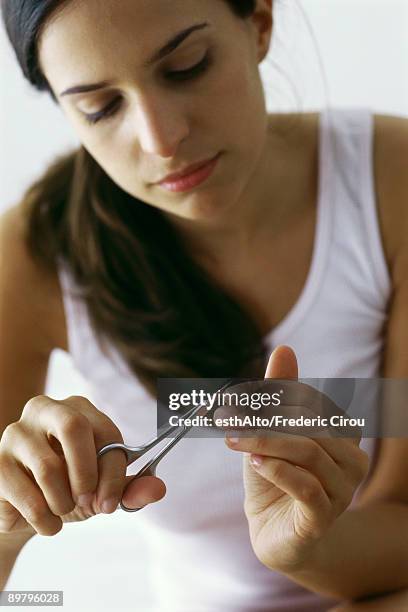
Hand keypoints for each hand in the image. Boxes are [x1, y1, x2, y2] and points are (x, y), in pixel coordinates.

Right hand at [0, 395, 165, 536]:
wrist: (27, 513)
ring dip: (63, 504)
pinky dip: (43, 519)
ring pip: (49, 468)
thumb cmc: (70, 490)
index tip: (110, 504)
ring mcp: (17, 433)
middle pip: (75, 427)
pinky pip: (27, 496)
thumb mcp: (103, 490)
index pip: (106, 432)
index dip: (113, 472)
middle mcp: (46, 409)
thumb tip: (158, 489)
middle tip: (89, 505)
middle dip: (87, 475)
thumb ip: (130, 488)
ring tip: (62, 511)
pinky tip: (46, 522)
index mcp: (78, 408)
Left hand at [223, 346, 369, 571]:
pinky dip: (278, 470)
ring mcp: (343, 492)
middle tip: (227, 417)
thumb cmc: (274, 476)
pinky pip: (307, 487)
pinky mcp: (323, 518)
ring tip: (234, 439)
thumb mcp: (270, 431)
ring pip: (308, 451)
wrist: (272, 533)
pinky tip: (256, 463)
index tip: (236, 398)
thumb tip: (284, 350)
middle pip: (311, 424)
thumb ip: (279, 393)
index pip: (314, 401)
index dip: (275, 395)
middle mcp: (352, 461)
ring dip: (264, 441)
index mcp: (343, 435)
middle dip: (266, 417)